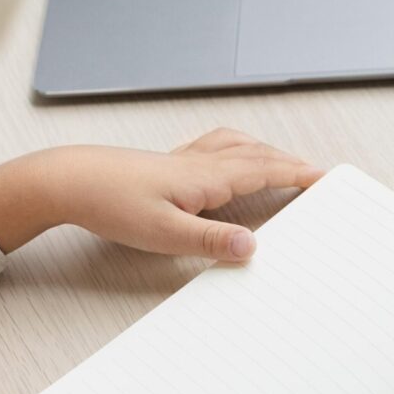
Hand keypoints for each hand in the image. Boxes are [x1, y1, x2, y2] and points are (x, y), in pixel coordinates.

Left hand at [0, 128, 322, 259]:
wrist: (66, 180)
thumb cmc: (109, 203)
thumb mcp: (163, 233)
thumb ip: (211, 240)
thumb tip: (252, 247)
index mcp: (206, 178)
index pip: (264, 171)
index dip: (298, 175)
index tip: (327, 178)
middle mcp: (199, 162)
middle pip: (257, 154)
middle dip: (290, 162)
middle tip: (316, 174)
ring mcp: (183, 160)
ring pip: (237, 146)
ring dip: (266, 152)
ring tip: (283, 162)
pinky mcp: (167, 163)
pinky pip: (215, 148)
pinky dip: (237, 149)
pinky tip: (230, 157)